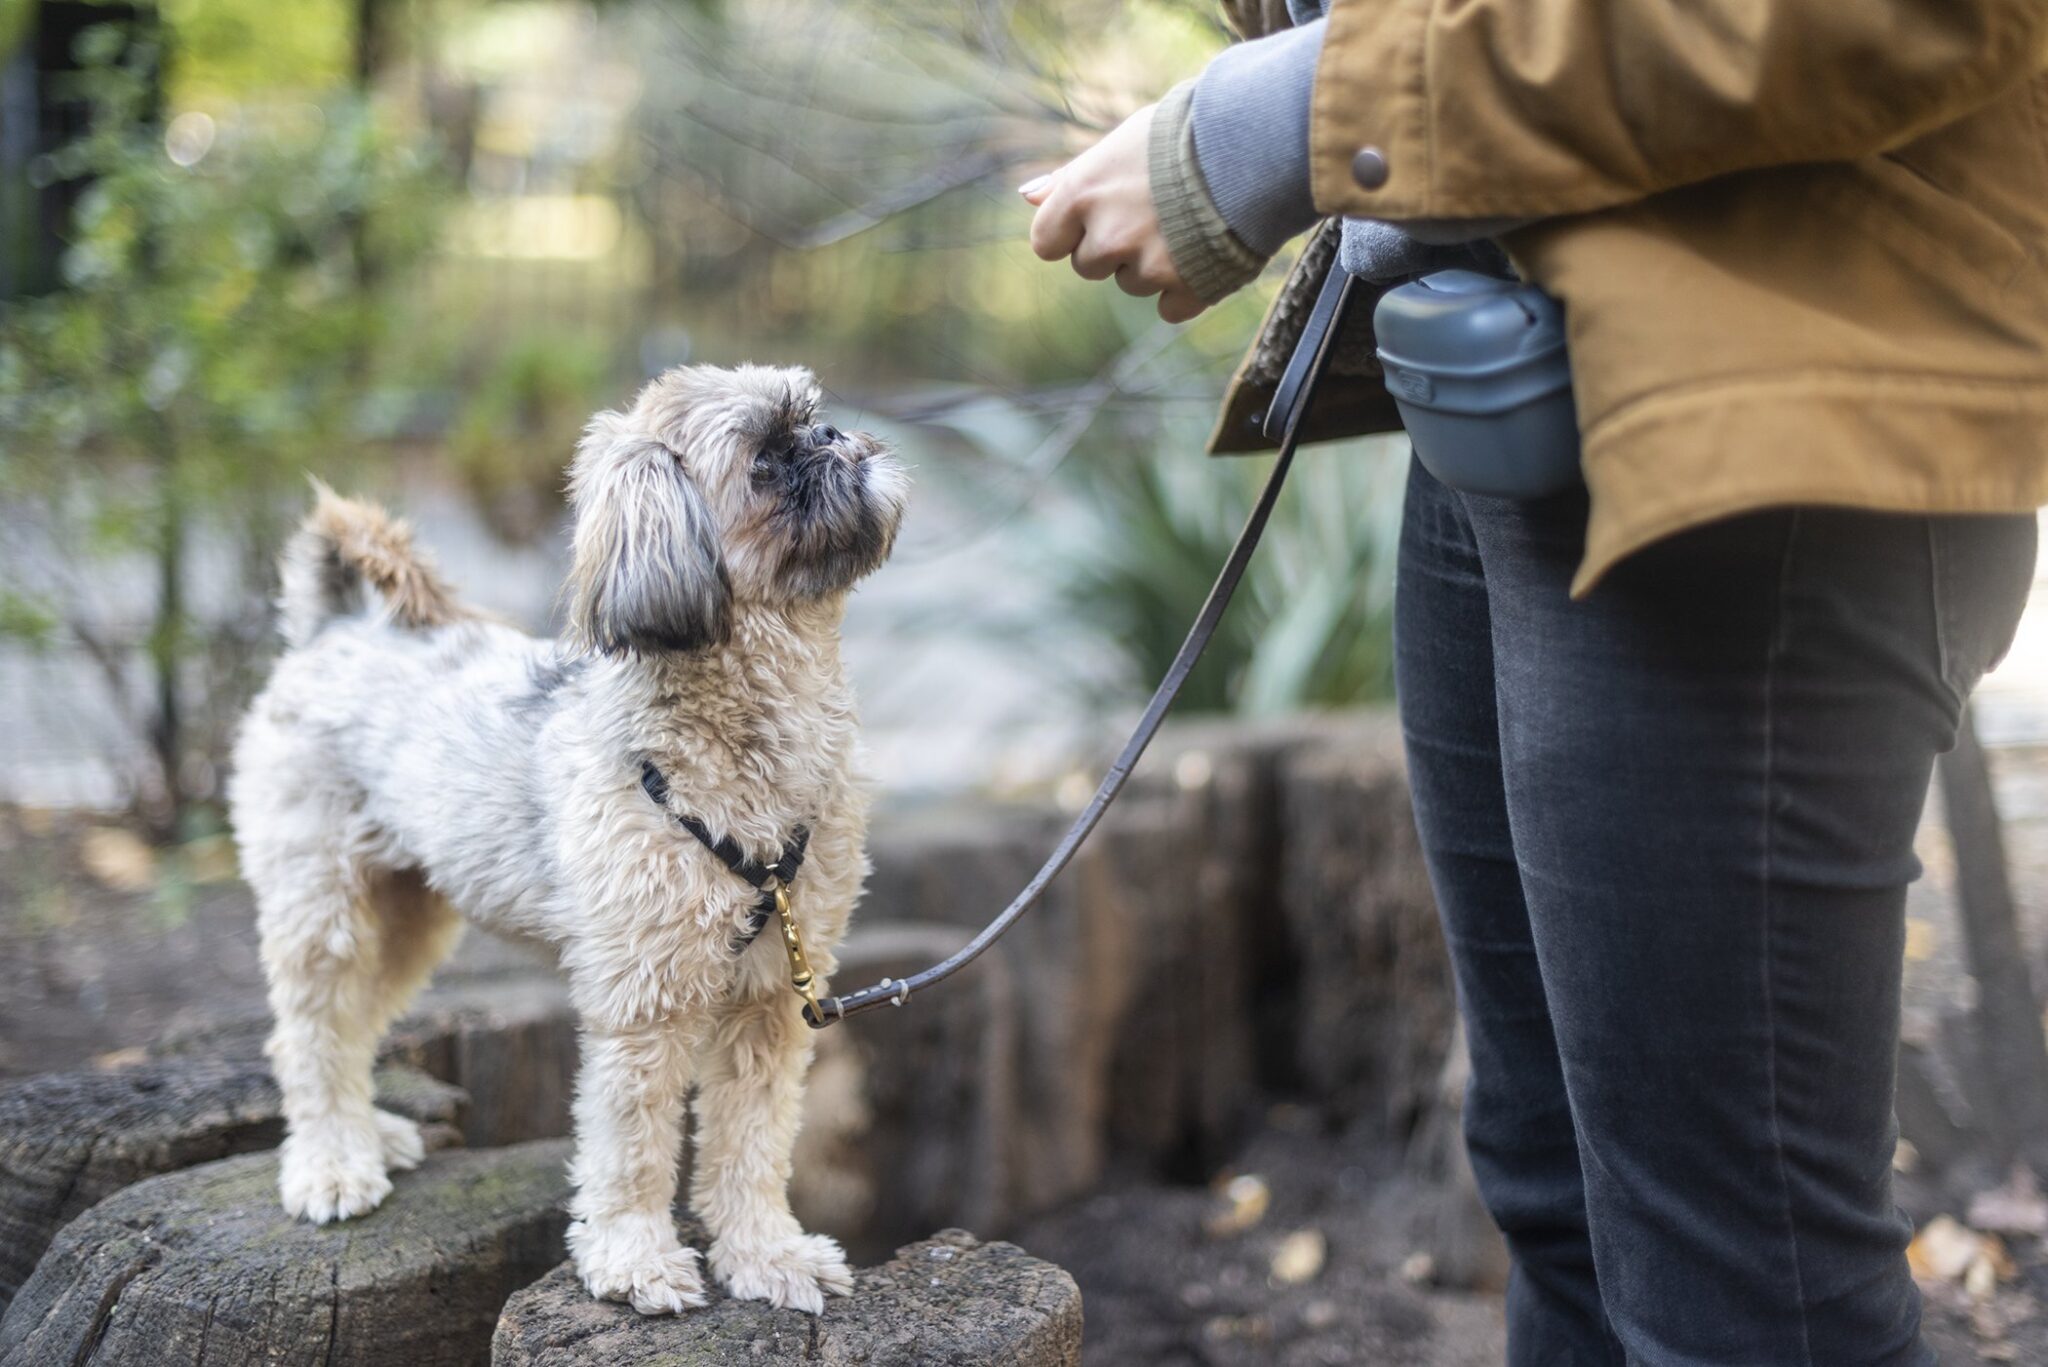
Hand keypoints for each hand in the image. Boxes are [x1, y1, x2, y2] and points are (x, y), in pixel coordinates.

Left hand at [1023, 104, 1206, 324]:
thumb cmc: (1186, 133)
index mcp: (1083, 194)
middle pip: (1088, 265)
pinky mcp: (1186, 290)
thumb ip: (1071, 176)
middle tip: (1152, 210)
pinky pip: (1170, 308)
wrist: (1257, 144)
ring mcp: (1147, 267)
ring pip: (1131, 284)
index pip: (1045, 241)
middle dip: (1112, 246)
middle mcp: (1108, 235)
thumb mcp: (1122, 142)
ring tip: (1185, 223)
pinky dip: (1185, 288)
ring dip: (1150, 264)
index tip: (1095, 217)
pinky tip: (1204, 252)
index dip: (1069, 232)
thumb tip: (1026, 196)